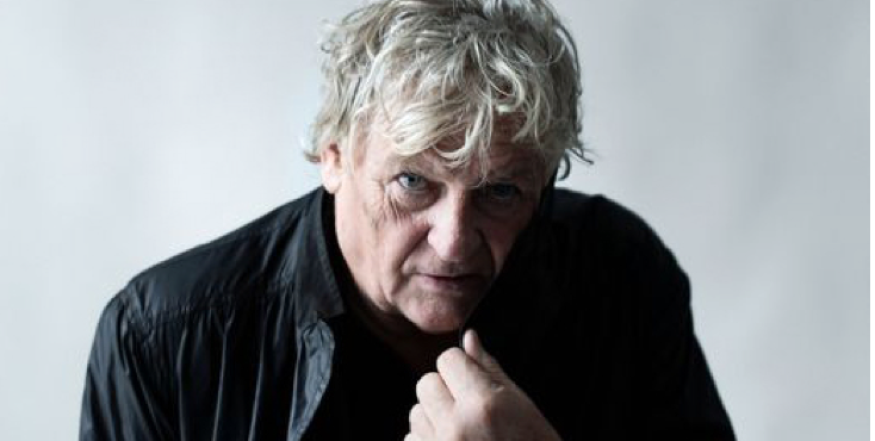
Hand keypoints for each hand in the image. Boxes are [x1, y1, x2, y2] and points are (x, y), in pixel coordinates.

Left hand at [405, 329, 560, 440]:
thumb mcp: (525, 410)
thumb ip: (491, 372)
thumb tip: (470, 338)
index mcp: (485, 405)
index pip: (448, 359)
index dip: (462, 368)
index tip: (474, 383)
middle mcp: (457, 426)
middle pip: (426, 383)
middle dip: (445, 392)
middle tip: (470, 411)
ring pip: (416, 412)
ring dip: (434, 419)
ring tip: (464, 436)